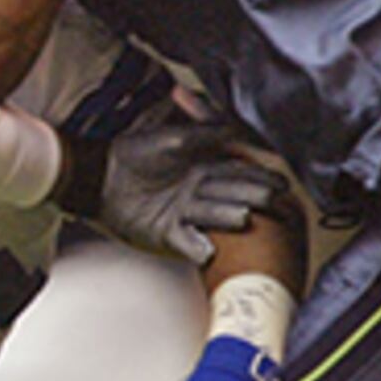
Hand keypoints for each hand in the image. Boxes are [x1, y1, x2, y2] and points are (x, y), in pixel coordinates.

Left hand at [93, 119, 284, 261]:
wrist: (98, 176)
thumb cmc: (134, 153)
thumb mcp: (173, 138)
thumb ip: (205, 133)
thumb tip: (236, 131)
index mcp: (206, 168)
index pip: (241, 173)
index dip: (261, 177)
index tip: (282, 182)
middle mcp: (201, 193)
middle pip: (235, 196)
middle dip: (255, 198)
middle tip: (275, 202)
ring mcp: (187, 215)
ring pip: (216, 218)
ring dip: (228, 218)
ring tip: (243, 216)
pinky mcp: (168, 234)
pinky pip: (188, 244)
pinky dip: (198, 247)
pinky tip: (208, 248)